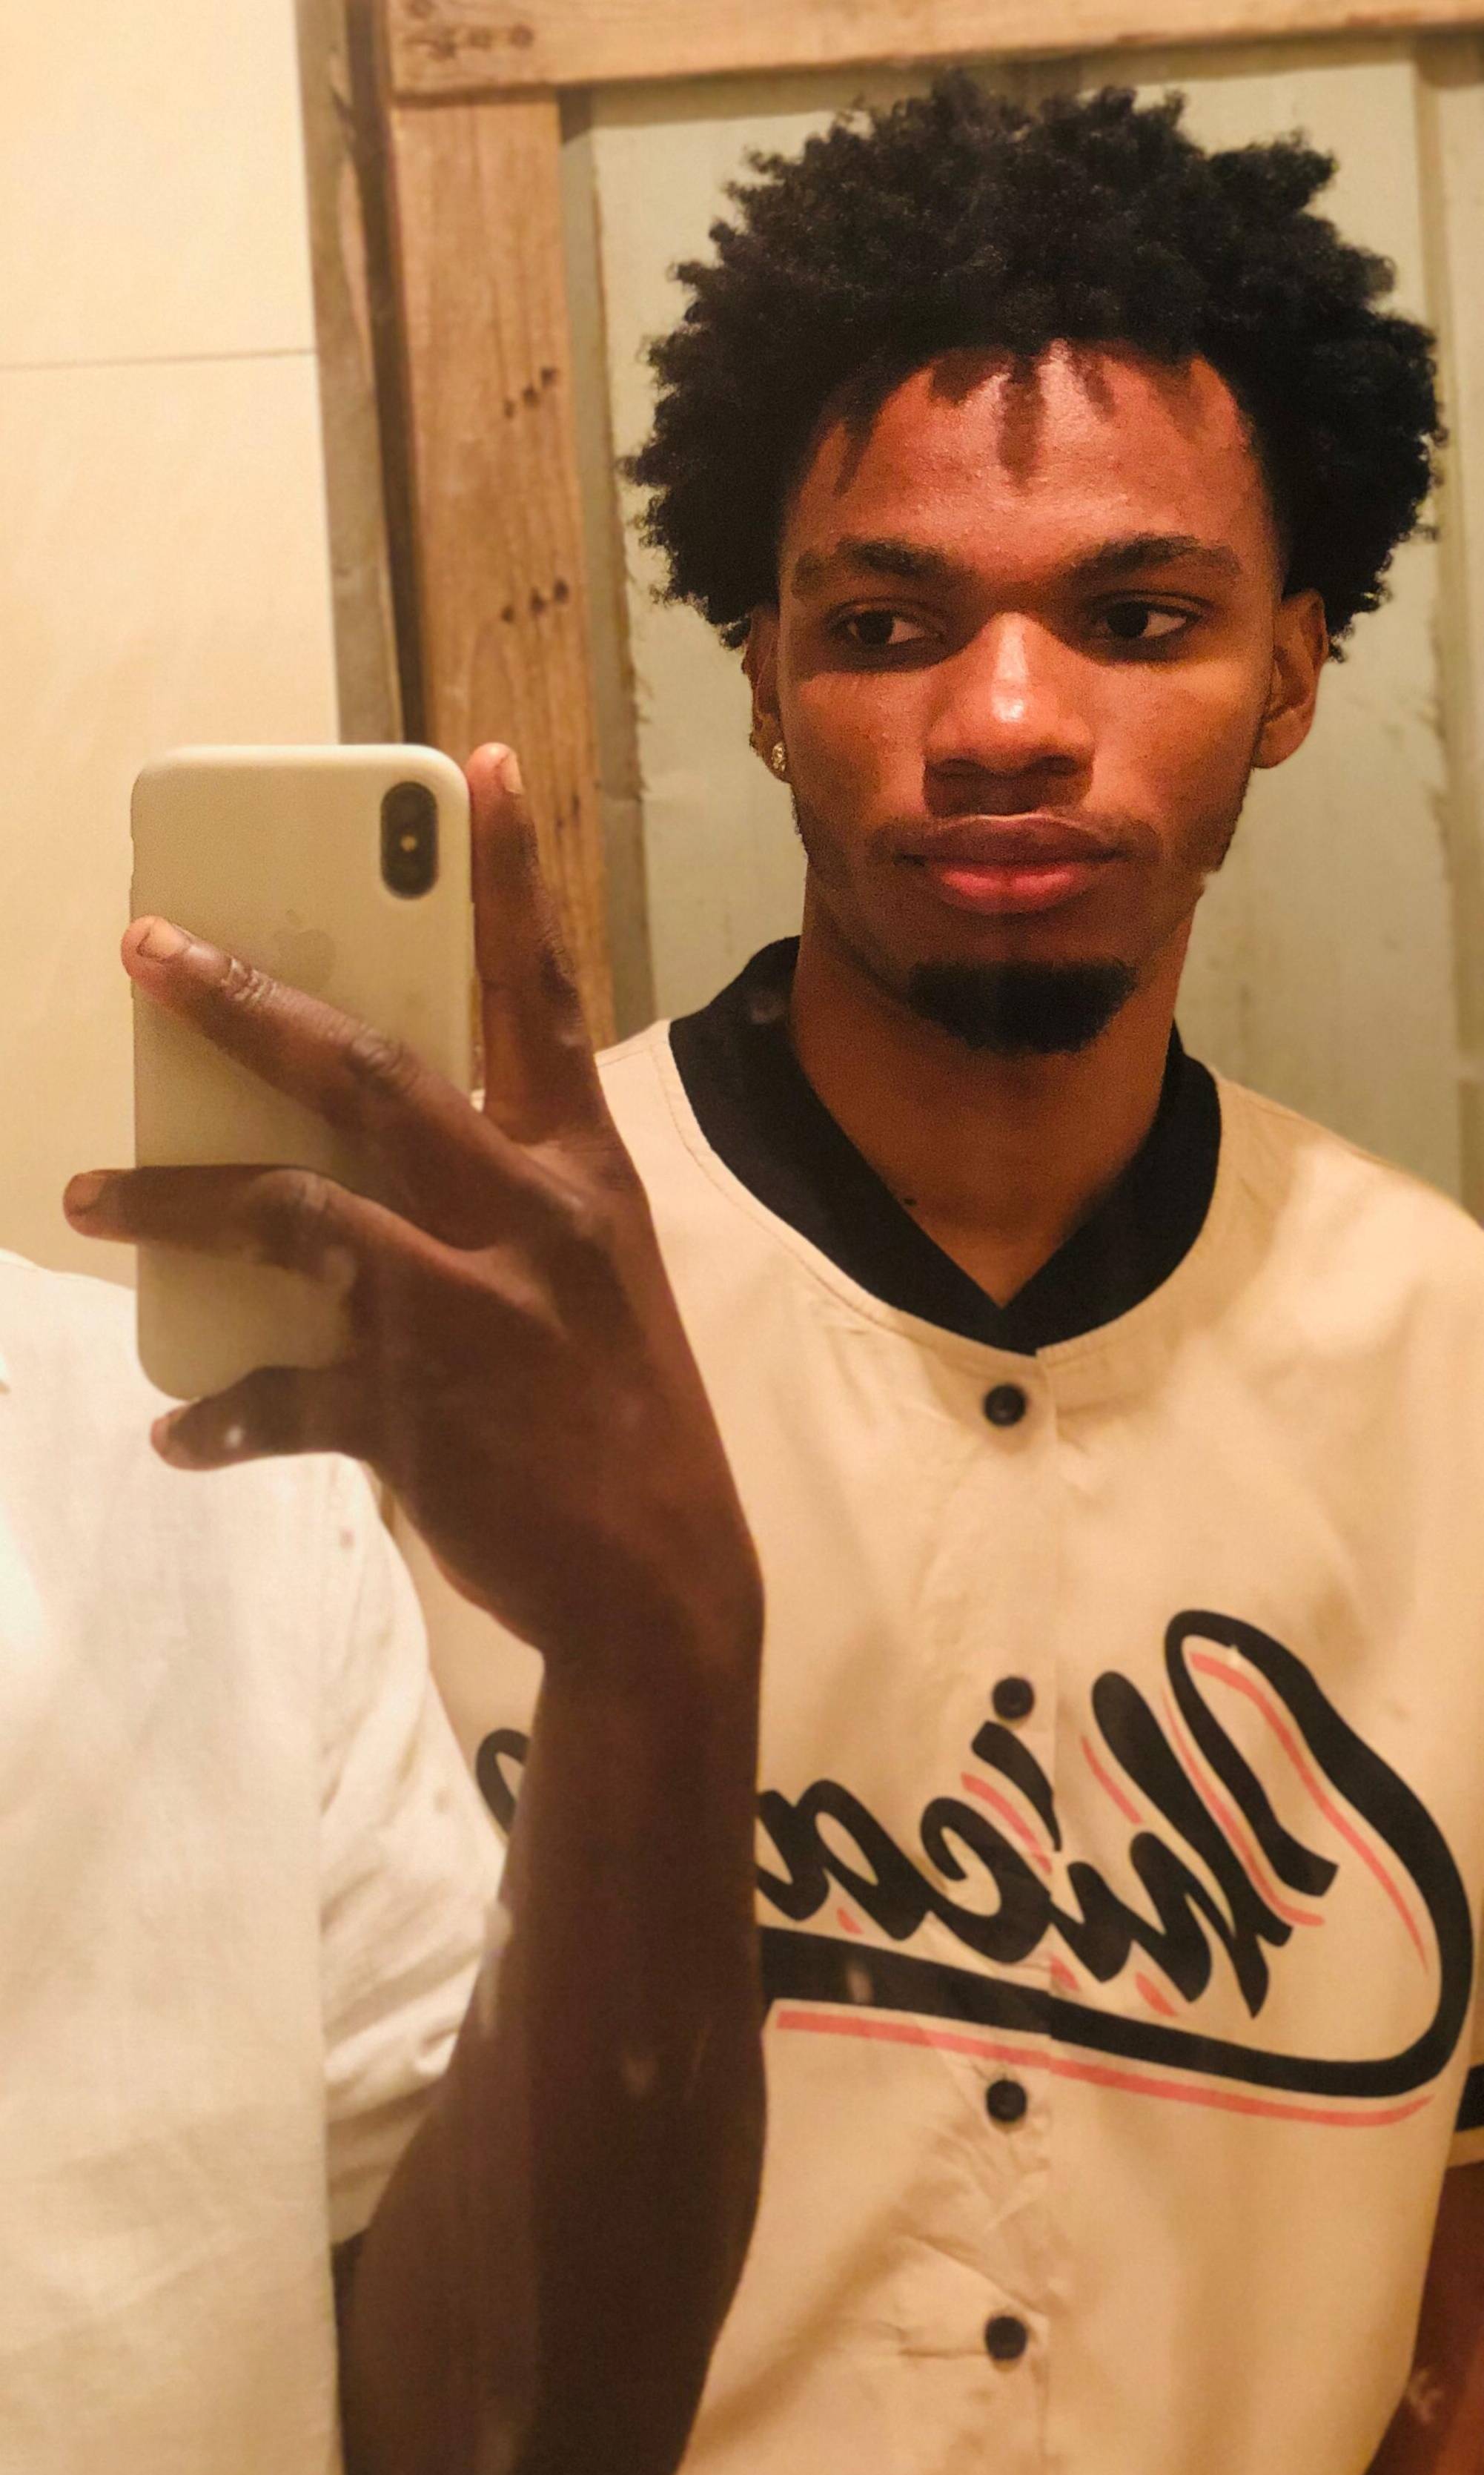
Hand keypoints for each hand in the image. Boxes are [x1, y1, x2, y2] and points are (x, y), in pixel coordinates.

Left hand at [65, 745, 757, 1669]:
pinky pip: (281, 1396)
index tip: (481, 764)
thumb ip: (504, 1201)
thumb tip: (374, 1156)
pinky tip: (180, 1426)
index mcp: (584, 1173)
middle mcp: (525, 1220)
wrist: (663, 1584)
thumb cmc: (628, 1421)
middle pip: (367, 1074)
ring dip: (175, 1201)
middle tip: (144, 946)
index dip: (512, 878)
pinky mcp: (410, 1413)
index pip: (545, 997)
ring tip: (93, 1203)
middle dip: (244, 1002)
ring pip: (289, 1214)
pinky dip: (220, 1412)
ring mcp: (465, 1312)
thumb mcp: (598, 1281)